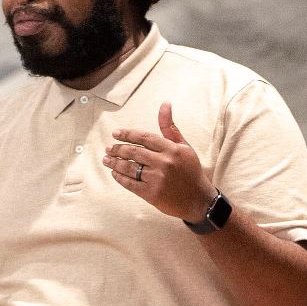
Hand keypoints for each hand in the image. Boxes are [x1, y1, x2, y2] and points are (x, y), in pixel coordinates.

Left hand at [104, 102, 214, 221]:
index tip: (115, 134)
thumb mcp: (184, 147)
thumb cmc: (191, 172)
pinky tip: (115, 174)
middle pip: (133, 152)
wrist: (199, 201)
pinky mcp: (152, 194)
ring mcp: (157, 179)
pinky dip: (120, 178)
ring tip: (107, 160)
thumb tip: (165, 104)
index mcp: (171, 149)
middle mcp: (163, 163)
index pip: (144, 138)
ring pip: (130, 168)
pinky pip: (131, 184)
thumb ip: (170, 127)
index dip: (127, 134)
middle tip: (108, 148)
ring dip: (115, 163)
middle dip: (117, 149)